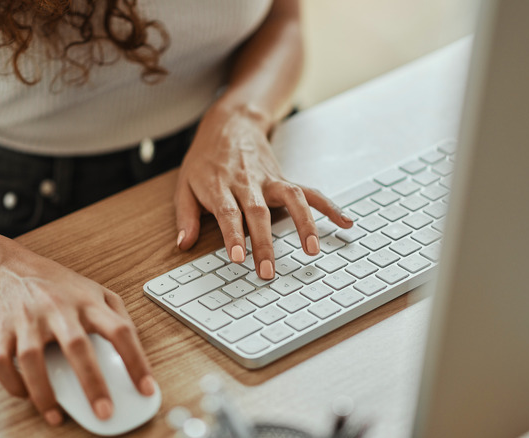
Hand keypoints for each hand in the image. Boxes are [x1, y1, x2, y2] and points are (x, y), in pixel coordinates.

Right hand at [0, 245, 154, 425]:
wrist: (10, 267)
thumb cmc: (58, 284)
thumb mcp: (96, 290)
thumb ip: (118, 315)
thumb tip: (135, 348)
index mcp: (88, 302)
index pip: (120, 330)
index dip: (136, 361)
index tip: (146, 388)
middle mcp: (58, 309)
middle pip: (77, 346)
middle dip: (92, 383)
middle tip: (104, 412)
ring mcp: (28, 320)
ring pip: (32, 358)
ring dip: (44, 392)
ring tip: (56, 416)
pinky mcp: (2, 330)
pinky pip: (1, 362)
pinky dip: (12, 383)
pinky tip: (26, 395)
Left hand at [174, 103, 352, 278]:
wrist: (230, 124)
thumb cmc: (205, 159)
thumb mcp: (185, 184)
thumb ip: (185, 216)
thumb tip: (183, 244)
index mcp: (220, 185)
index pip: (229, 212)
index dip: (234, 235)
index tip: (239, 258)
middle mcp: (248, 182)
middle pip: (259, 213)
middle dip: (264, 243)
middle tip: (268, 271)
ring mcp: (270, 180)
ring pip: (291, 199)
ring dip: (304, 224)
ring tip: (313, 250)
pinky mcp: (284, 179)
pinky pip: (309, 192)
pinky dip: (329, 206)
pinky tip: (345, 222)